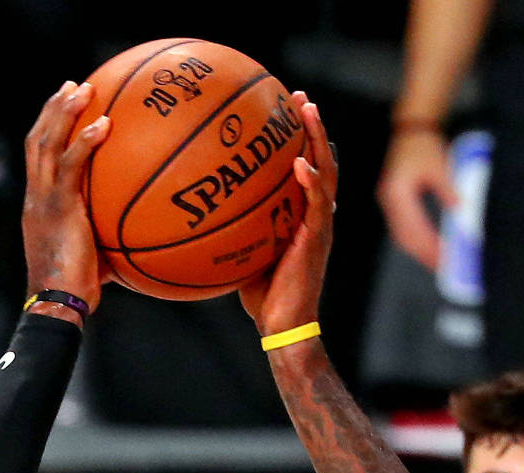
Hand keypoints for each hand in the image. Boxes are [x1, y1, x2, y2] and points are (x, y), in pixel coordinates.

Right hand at [22, 80, 108, 308]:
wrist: (57, 302)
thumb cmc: (77, 291)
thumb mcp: (92, 255)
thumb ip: (107, 235)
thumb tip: (141, 232)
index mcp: (38, 206)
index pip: (38, 159)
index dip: (48, 131)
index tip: (64, 109)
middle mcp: (35, 197)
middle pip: (36, 141)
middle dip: (53, 110)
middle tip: (72, 85)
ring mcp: (43, 200)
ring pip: (47, 144)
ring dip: (65, 112)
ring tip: (83, 89)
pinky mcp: (58, 207)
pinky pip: (71, 165)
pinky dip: (86, 141)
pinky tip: (105, 124)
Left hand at [241, 96, 338, 335]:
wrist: (282, 326)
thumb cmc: (261, 295)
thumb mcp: (243, 251)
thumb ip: (233, 226)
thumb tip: (197, 207)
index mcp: (301, 214)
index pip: (305, 166)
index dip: (299, 137)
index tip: (284, 108)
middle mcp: (316, 214)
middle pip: (321, 159)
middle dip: (311, 126)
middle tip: (298, 97)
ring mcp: (320, 225)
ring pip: (326, 172)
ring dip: (318, 140)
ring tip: (308, 111)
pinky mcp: (317, 240)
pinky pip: (318, 205)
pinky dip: (311, 182)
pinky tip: (301, 163)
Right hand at [376, 125, 453, 272]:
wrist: (411, 130)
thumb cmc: (424, 145)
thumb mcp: (440, 166)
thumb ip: (448, 189)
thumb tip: (461, 210)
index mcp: (398, 192)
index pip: (414, 227)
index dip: (429, 245)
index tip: (444, 257)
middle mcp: (389, 200)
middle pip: (404, 237)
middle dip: (423, 254)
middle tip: (442, 267)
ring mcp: (389, 202)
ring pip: (401, 236)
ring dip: (418, 250)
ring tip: (437, 261)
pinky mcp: (393, 202)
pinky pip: (402, 228)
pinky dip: (415, 240)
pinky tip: (429, 246)